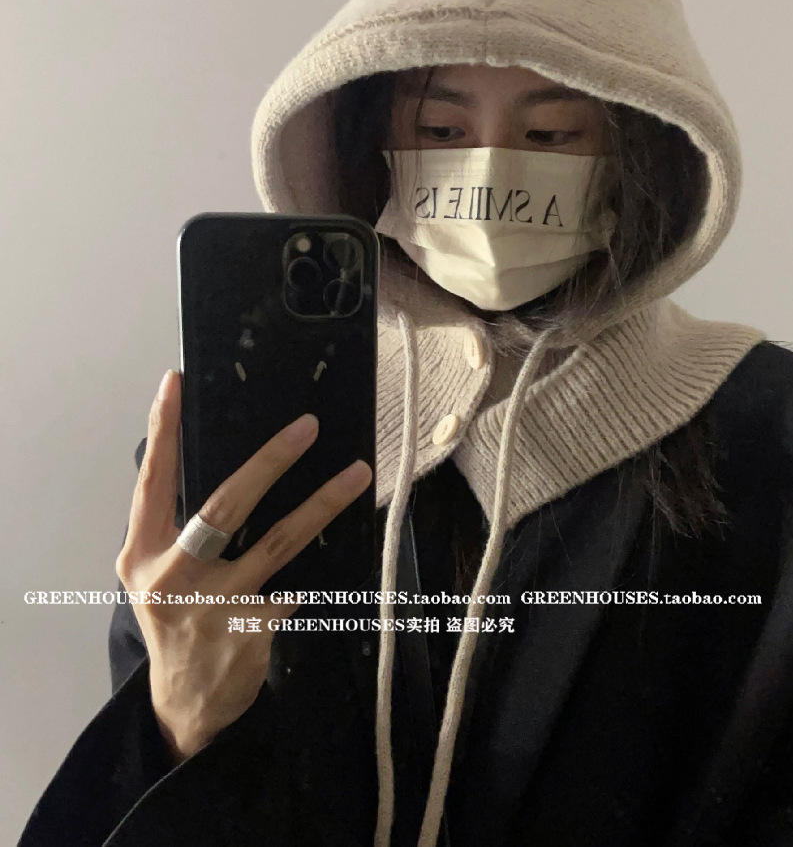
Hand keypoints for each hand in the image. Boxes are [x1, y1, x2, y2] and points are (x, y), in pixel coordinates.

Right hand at [115, 369, 371, 764]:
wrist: (184, 703)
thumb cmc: (176, 618)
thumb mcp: (156, 572)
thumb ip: (176, 525)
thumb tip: (223, 462)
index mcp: (142, 553)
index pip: (152, 482)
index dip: (164, 430)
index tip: (175, 383)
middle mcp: (172, 577)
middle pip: (224, 507)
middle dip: (269, 462)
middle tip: (306, 427)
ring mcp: (215, 606)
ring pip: (277, 542)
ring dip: (321, 504)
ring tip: (357, 473)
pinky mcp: (251, 628)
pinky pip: (297, 584)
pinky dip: (320, 566)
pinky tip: (345, 543)